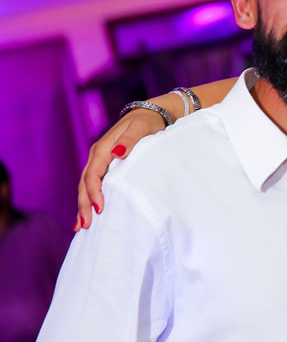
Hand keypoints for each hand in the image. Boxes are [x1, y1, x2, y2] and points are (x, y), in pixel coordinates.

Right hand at [76, 108, 167, 230]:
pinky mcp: (104, 166)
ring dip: (83, 205)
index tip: (100, 208)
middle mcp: (97, 155)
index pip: (94, 173)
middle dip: (84, 204)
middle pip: (85, 183)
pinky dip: (88, 199)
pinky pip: (93, 184)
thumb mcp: (141, 128)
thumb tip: (118, 153)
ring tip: (81, 226)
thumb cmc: (148, 123)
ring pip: (86, 186)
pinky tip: (87, 214)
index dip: (95, 191)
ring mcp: (99, 161)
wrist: (150, 114)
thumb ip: (129, 140)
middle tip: (86, 225)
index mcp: (104, 148)